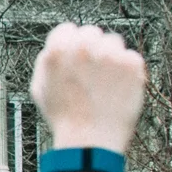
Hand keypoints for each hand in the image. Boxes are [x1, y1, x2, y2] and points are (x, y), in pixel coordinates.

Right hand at [29, 24, 147, 154]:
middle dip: (91, 48)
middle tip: (92, 73)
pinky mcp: (132, 64)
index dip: (70, 45)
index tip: (75, 60)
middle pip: (91, 32)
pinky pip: (132, 57)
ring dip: (111, 57)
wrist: (90, 142)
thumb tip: (58, 45)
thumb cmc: (63, 118)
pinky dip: (128, 72)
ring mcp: (110, 54)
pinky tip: (118, 89)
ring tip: (105, 84)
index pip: (67, 29)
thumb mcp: (40, 88)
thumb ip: (47, 60)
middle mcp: (83, 47)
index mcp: (58, 49)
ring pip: (114, 42)